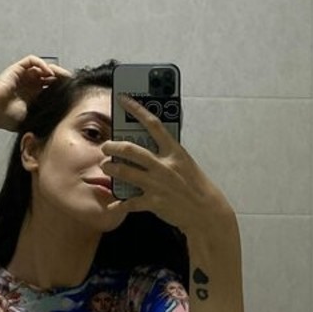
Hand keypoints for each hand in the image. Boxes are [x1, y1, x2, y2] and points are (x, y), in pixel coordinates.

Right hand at [0, 56, 70, 131]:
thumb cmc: (6, 117)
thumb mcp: (33, 118)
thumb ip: (45, 116)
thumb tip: (62, 120)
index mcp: (35, 95)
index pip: (54, 87)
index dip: (63, 87)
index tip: (73, 91)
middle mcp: (31, 84)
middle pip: (51, 75)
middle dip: (62, 78)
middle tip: (71, 83)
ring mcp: (24, 76)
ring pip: (44, 66)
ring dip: (54, 70)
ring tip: (61, 77)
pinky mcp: (17, 69)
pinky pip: (32, 60)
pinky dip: (41, 63)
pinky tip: (47, 72)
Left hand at [100, 96, 231, 233]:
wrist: (207, 211)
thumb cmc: (196, 185)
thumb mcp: (185, 162)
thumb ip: (168, 152)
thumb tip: (150, 143)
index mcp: (174, 151)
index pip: (153, 124)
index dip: (136, 109)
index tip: (123, 99)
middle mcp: (164, 165)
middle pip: (130, 150)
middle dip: (112, 146)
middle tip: (105, 146)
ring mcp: (157, 183)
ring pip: (124, 172)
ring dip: (111, 168)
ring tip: (106, 167)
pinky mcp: (154, 201)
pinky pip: (129, 202)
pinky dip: (119, 203)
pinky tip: (113, 203)